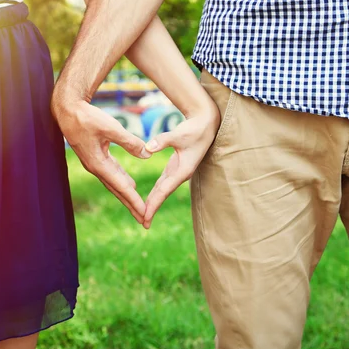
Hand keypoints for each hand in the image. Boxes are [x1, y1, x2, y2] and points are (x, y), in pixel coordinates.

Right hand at [52, 92, 150, 223]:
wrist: (68, 110)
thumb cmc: (87, 117)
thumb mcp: (111, 128)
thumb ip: (129, 142)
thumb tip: (147, 154)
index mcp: (98, 164)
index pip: (121, 187)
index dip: (134, 200)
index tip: (144, 213)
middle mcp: (96, 167)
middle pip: (117, 190)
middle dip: (131, 204)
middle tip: (144, 219)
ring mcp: (94, 162)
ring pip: (114, 182)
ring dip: (126, 194)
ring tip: (138, 206)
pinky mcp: (95, 156)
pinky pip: (111, 172)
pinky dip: (121, 180)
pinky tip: (129, 183)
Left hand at [142, 105, 220, 228]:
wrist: (206, 124)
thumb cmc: (194, 129)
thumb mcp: (179, 133)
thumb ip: (163, 140)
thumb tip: (147, 148)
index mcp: (183, 170)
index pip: (164, 190)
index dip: (154, 204)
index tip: (145, 216)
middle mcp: (181, 174)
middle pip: (163, 194)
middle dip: (152, 209)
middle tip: (142, 223)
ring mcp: (178, 171)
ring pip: (162, 190)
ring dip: (153, 202)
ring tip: (143, 216)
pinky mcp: (176, 167)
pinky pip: (163, 182)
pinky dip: (155, 192)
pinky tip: (149, 199)